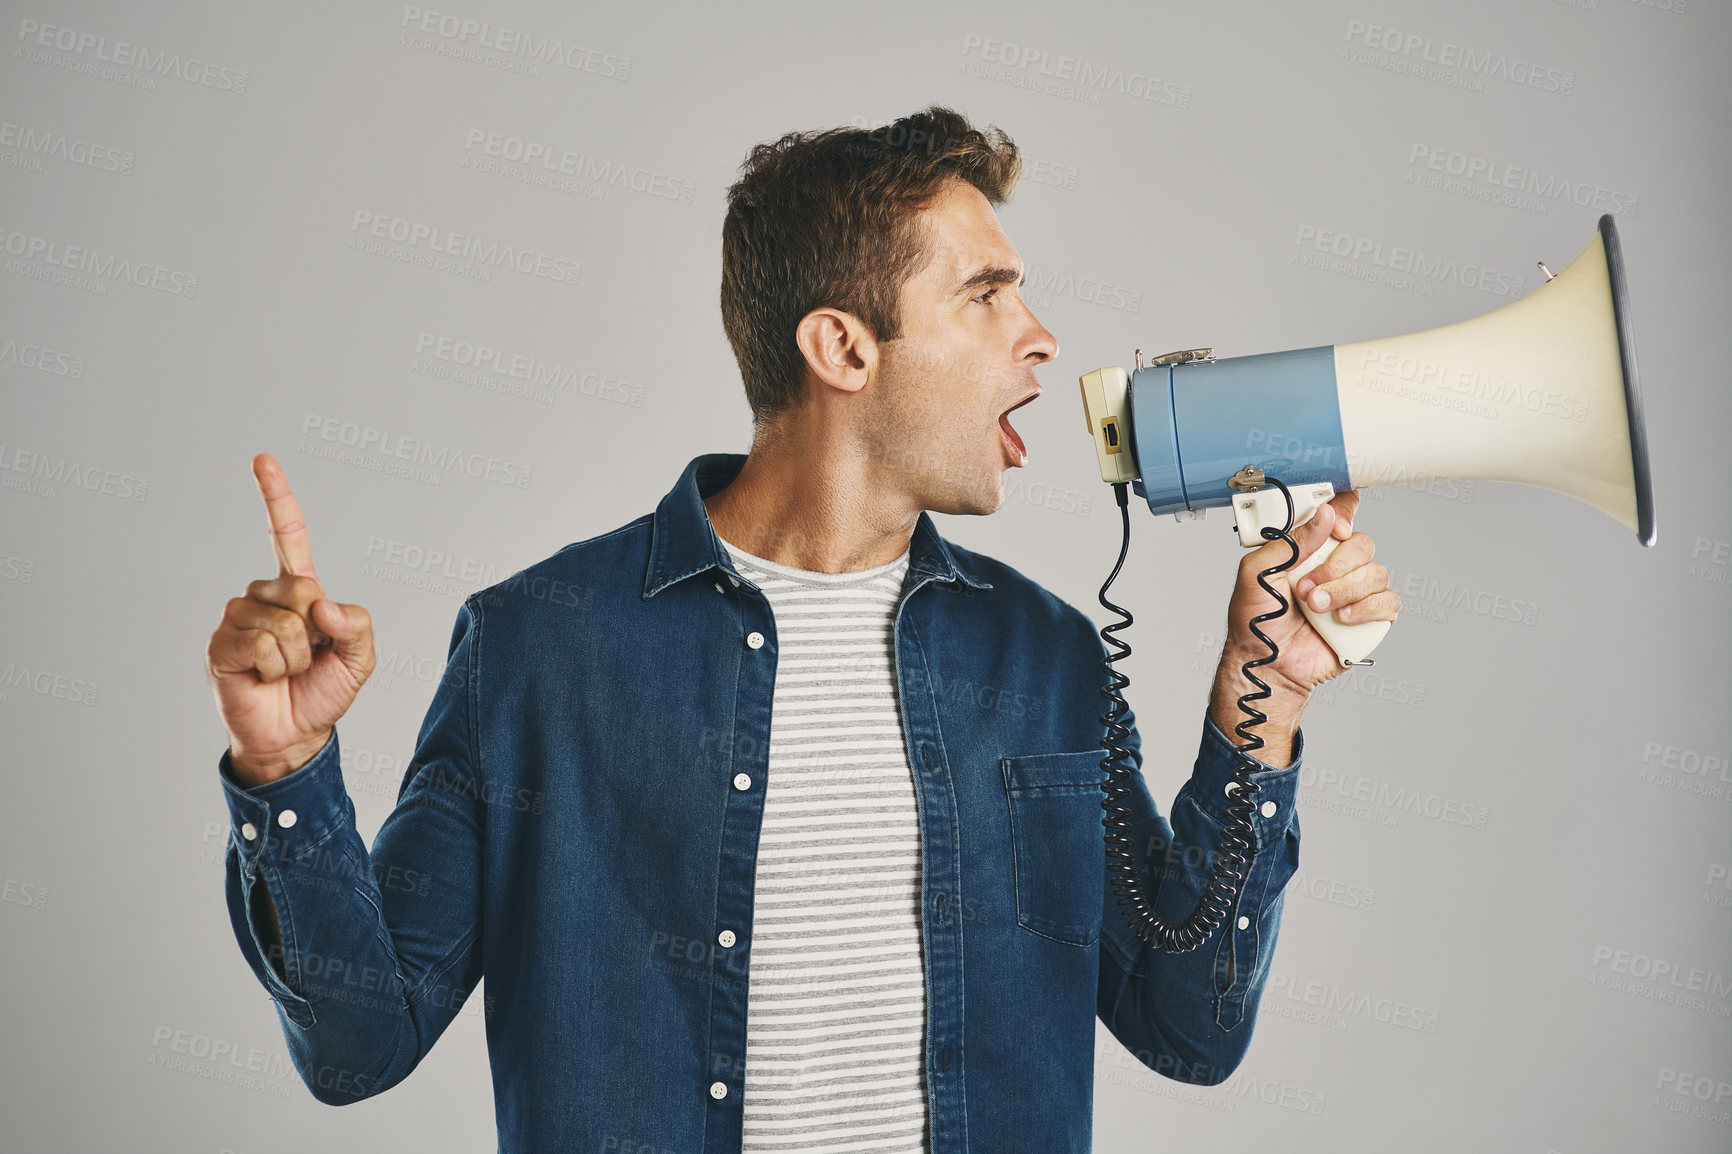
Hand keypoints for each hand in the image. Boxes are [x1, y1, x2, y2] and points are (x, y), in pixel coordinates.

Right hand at [204, 453, 375, 786]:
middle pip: (299, 588)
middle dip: (316, 630)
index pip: (287, 534)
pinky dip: (275, 666)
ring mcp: (238, 619)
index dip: (276, 497)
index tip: (262, 459)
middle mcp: (263, 597)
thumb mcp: (361, 657)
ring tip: (286, 671)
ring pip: (282, 621)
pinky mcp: (221, 645)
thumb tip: (320, 601)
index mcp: (298, 589)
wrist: (295, 734)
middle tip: (308, 657)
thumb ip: (357, 624)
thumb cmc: (324, 690)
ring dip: (297, 655)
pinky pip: (260, 644)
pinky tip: (264, 677)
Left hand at [1206, 489, 1399, 765]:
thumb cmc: (1257, 620)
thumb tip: (1325, 514)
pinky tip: (1342, 619)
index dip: (1346, 511)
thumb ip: (1290, 541)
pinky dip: (1365, 609)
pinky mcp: (1369, 618)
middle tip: (1306, 587)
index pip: (1340, 514)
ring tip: (1316, 608)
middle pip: (1361, 543)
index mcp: (1311, 548)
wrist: (1268, 664)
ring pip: (1375, 572)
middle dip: (1334, 566)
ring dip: (1343, 590)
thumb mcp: (1257, 572)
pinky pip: (1388, 601)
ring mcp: (1355, 591)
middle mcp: (1336, 566)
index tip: (1336, 526)